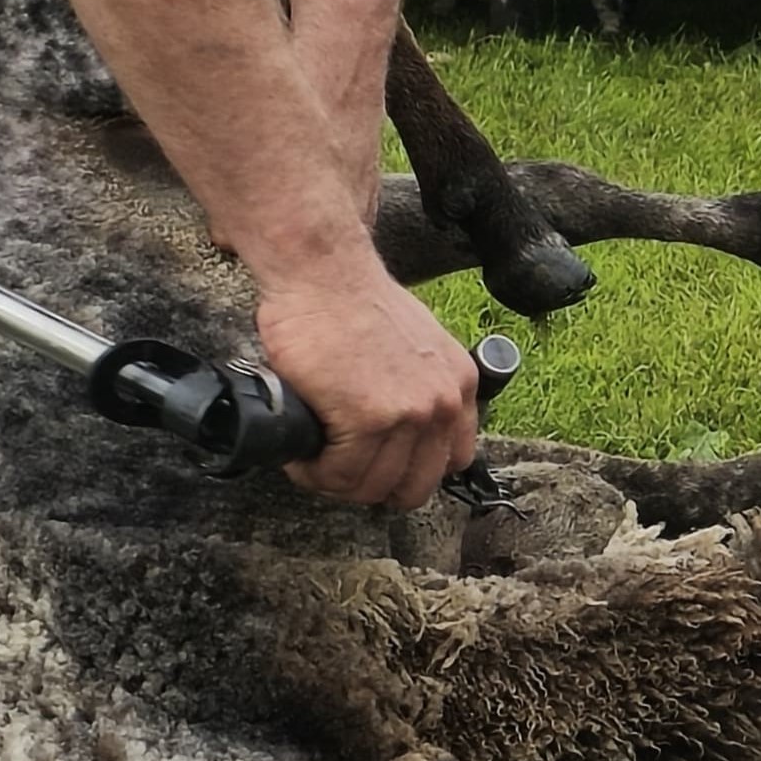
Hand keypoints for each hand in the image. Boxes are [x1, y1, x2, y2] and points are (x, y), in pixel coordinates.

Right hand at [256, 254, 484, 506]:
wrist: (324, 274)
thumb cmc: (354, 303)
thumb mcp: (417, 344)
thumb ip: (421, 385)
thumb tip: (403, 429)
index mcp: (460, 385)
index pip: (452, 461)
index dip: (409, 472)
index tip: (378, 465)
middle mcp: (443, 404)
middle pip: (413, 486)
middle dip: (372, 486)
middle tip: (338, 470)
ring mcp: (409, 415)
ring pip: (371, 486)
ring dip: (336, 481)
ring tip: (314, 461)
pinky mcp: (368, 421)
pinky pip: (338, 474)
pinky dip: (313, 473)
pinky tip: (301, 456)